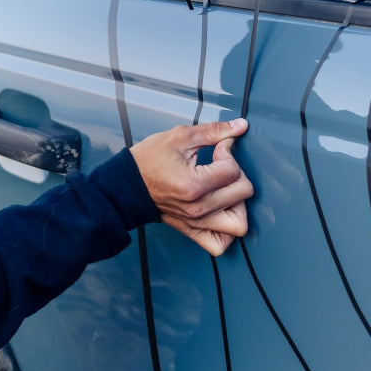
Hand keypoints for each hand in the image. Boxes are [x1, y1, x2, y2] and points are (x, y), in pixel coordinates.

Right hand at [130, 118, 253, 256]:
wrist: (127, 185)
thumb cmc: (149, 161)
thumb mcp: (180, 137)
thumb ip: (214, 131)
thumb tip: (240, 126)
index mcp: (194, 185)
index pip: (233, 170)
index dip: (228, 152)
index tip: (217, 150)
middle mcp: (197, 208)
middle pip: (243, 193)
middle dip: (236, 174)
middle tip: (220, 167)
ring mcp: (196, 223)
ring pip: (239, 223)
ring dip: (239, 204)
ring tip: (225, 190)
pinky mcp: (192, 231)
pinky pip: (220, 244)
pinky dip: (227, 231)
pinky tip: (222, 211)